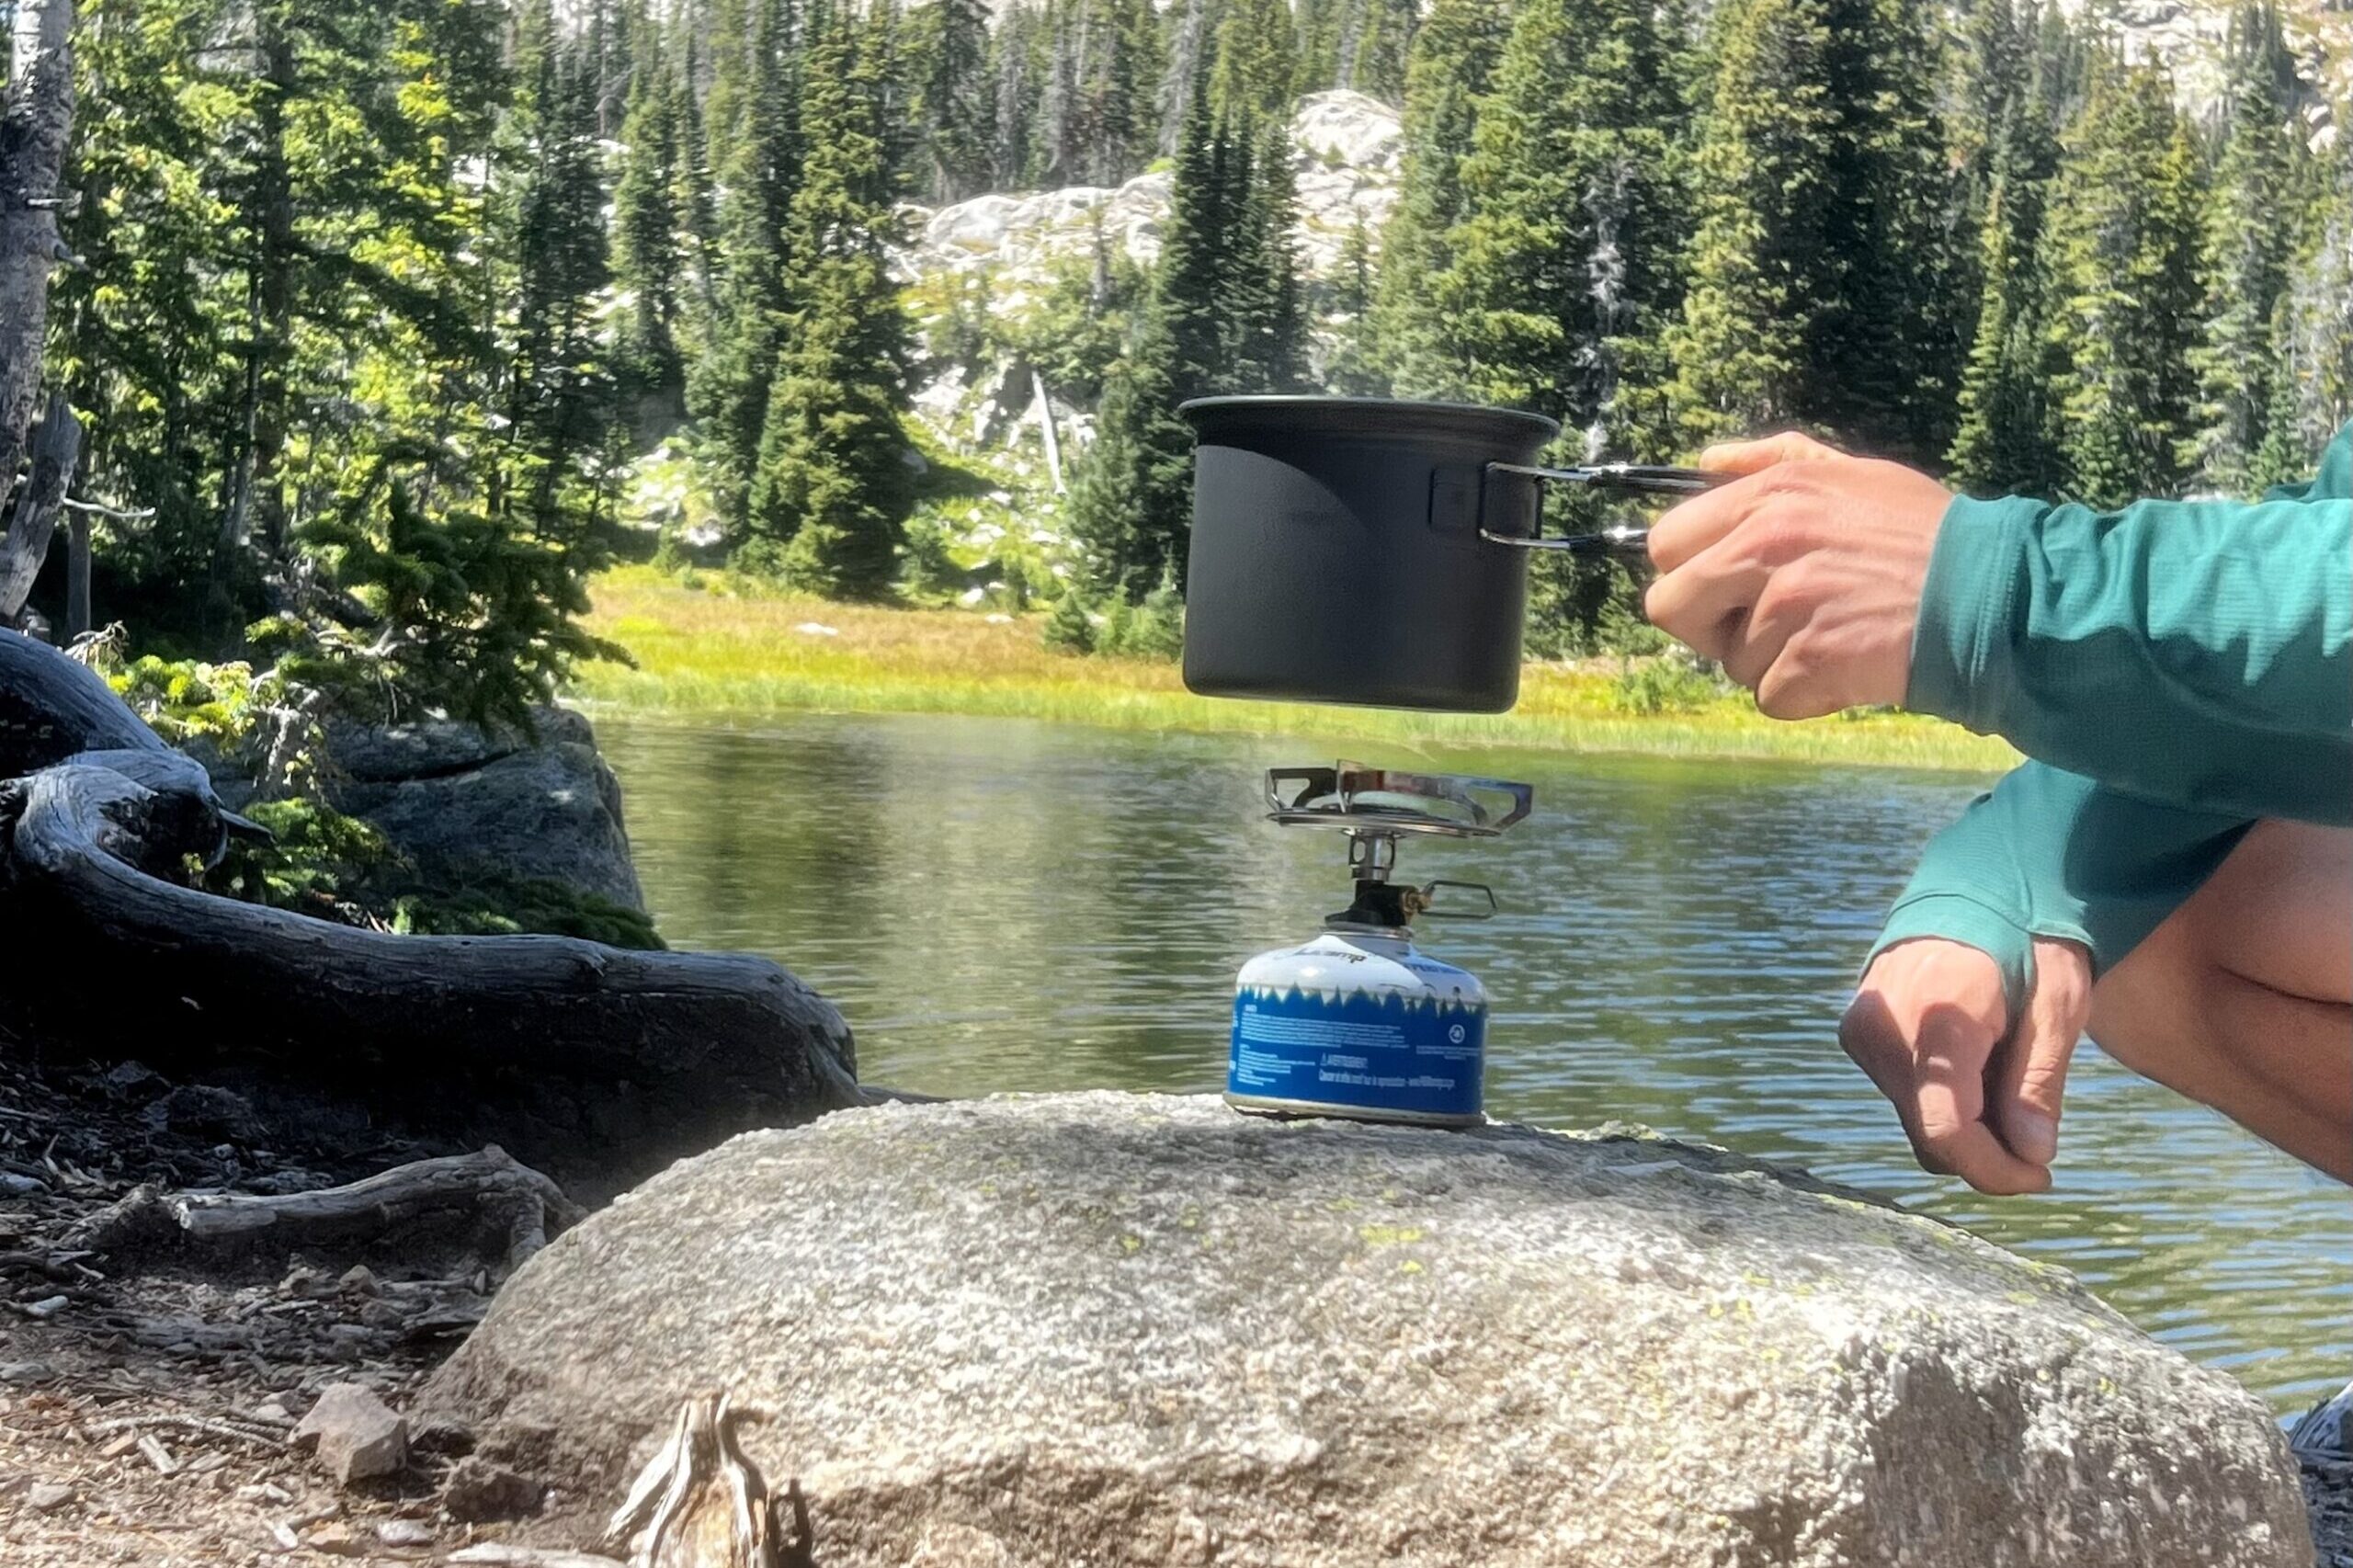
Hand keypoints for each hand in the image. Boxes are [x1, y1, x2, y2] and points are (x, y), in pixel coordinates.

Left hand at [1644, 431, 1955, 717]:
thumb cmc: (1918, 532)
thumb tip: (1706, 460)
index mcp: (1767, 497)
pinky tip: (1846, 666)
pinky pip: (1770, 697)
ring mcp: (1786, 606)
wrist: (1989, 591)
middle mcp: (1766, 545)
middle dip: (1708, 626)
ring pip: (1730, 662)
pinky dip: (1805, 695)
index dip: (1690, 573)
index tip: (1726, 586)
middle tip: (1763, 625)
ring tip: (1830, 636)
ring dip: (1772, 662)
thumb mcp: (1848, 472)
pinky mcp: (1811, 661)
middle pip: (1670, 607)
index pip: (1665, 544)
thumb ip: (1772, 461)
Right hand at [1839, 936, 2091, 1194]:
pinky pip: (1903, 1095)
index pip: (1947, 1128)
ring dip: (1968, 1125)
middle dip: (1988, 1153)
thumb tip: (2031, 1156)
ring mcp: (1863, 1031)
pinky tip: (1977, 1065)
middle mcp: (1886, 1028)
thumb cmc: (2028, 939)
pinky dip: (1945, 1100)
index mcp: (1939, 1018)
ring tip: (2008, 1079)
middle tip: (2038, 1138)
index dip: (1994, 1171)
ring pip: (1916, 1120)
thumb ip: (2039, 1082)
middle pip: (1930, 1134)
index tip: (2041, 1176)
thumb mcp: (2058, 1004)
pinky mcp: (1857, 1033)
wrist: (1972, 885)